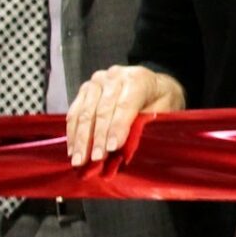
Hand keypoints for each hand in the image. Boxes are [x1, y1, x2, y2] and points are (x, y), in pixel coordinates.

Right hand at [66, 64, 185, 163]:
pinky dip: (73, 133)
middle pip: (102, 110)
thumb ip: (145, 126)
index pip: (124, 105)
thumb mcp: (162, 112)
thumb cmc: (160, 102)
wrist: (153, 86)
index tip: (111, 149)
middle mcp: (115, 76)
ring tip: (80, 160)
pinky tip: (73, 150)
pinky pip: (74, 112)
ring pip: (85, 112)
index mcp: (138, 79)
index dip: (117, 128)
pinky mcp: (85, 89)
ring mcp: (97, 81)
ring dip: (81, 139)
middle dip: (97, 138)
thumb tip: (126, 151)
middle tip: (95, 160)